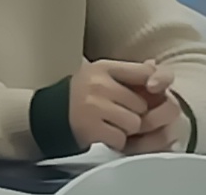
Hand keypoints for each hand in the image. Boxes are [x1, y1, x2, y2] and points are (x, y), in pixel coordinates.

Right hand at [69, 59, 186, 151]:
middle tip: (121, 113)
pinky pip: (121, 139)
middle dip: (135, 113)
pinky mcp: (91, 128)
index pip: (143, 72)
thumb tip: (154, 64)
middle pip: (141, 104)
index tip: (153, 92)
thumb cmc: (82, 94)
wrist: (51, 114)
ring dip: (127, 129)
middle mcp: (99, 83)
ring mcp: (94, 106)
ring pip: (134, 123)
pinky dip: (116, 141)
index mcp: (104, 67)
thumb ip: (129, 72)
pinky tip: (105, 134)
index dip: (154, 84)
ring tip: (112, 124)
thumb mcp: (101, 75)